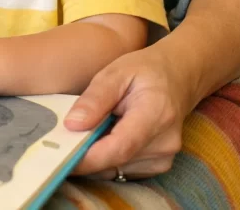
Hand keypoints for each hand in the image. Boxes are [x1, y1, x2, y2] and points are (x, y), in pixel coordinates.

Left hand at [64, 43, 194, 179]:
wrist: (178, 76)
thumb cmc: (144, 71)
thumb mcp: (115, 73)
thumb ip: (94, 99)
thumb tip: (72, 125)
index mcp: (155, 115)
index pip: (120, 147)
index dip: (88, 158)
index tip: (61, 157)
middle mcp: (164, 142)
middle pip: (115, 161)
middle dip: (85, 154)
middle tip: (62, 138)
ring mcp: (164, 157)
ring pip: (116, 168)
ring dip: (96, 155)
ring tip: (91, 128)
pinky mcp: (159, 165)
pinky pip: (123, 169)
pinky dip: (107, 158)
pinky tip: (105, 136)